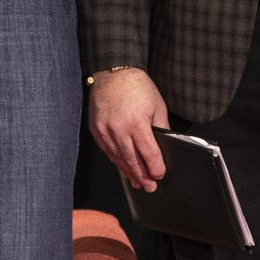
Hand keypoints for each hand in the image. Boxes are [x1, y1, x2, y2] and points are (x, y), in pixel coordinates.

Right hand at [88, 67, 170, 192]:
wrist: (112, 72)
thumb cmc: (136, 85)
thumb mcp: (157, 105)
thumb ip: (161, 128)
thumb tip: (162, 147)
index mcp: (137, 124)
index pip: (148, 154)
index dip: (155, 168)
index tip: (159, 175)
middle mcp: (119, 130)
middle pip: (132, 161)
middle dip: (142, 176)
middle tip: (149, 188)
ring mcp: (105, 131)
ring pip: (118, 158)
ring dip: (129, 172)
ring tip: (137, 182)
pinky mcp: (96, 130)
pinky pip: (108, 151)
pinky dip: (116, 161)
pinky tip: (123, 168)